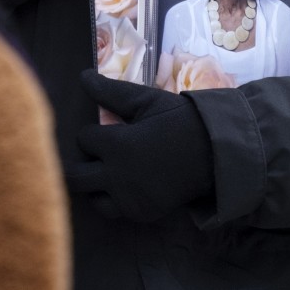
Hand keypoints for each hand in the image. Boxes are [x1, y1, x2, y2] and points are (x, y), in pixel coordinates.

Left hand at [67, 69, 213, 221]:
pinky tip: (124, 185)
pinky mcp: (142, 213)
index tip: (104, 129)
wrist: (214, 151)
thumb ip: (110, 92)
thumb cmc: (178, 119)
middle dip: (76, 163)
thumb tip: (82, 76)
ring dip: (94, 185)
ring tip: (105, 172)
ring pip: (92, 199)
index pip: (84, 139)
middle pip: (74, 177)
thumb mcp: (145, 100)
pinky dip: (114, 199)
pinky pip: (116, 211)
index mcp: (118, 145)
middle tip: (89, 156)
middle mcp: (118, 177)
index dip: (92, 132)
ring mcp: (130, 199)